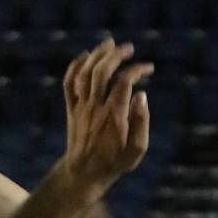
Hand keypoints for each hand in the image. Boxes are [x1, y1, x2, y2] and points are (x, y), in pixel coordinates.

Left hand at [62, 37, 151, 192]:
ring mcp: (80, 107)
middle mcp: (95, 108)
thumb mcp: (136, 150)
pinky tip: (84, 56)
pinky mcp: (71, 110)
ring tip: (109, 43)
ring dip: (97, 55)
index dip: (137, 70)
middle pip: (102, 72)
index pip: (124, 82)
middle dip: (116, 55)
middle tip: (128, 47)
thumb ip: (141, 122)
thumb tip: (142, 95)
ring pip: (85, 74)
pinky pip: (68, 84)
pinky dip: (74, 67)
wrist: (83, 174)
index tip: (149, 68)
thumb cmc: (114, 163)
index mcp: (113, 116)